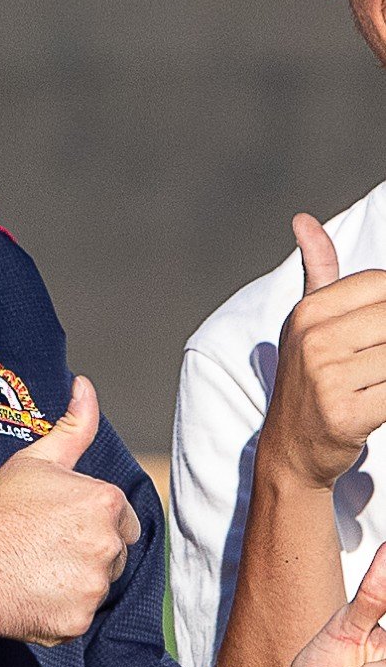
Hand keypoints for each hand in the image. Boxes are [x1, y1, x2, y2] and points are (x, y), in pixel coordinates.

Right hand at [0, 376, 140, 645]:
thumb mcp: (34, 460)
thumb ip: (72, 425)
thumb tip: (85, 384)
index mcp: (105, 502)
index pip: (122, 522)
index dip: (88, 524)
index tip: (53, 526)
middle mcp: (107, 545)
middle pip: (113, 557)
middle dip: (84, 554)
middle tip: (38, 548)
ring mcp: (92, 587)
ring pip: (95, 589)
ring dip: (71, 584)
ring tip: (30, 570)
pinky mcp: (76, 622)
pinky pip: (78, 619)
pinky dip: (57, 612)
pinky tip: (27, 594)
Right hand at [260, 214, 385, 489]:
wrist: (290, 447)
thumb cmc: (310, 377)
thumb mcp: (307, 322)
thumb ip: (318, 269)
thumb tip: (304, 219)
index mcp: (308, 311)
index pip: (381, 284)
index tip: (377, 336)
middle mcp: (313, 339)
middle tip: (379, 354)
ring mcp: (327, 376)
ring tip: (377, 374)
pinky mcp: (346, 413)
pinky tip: (380, 395)